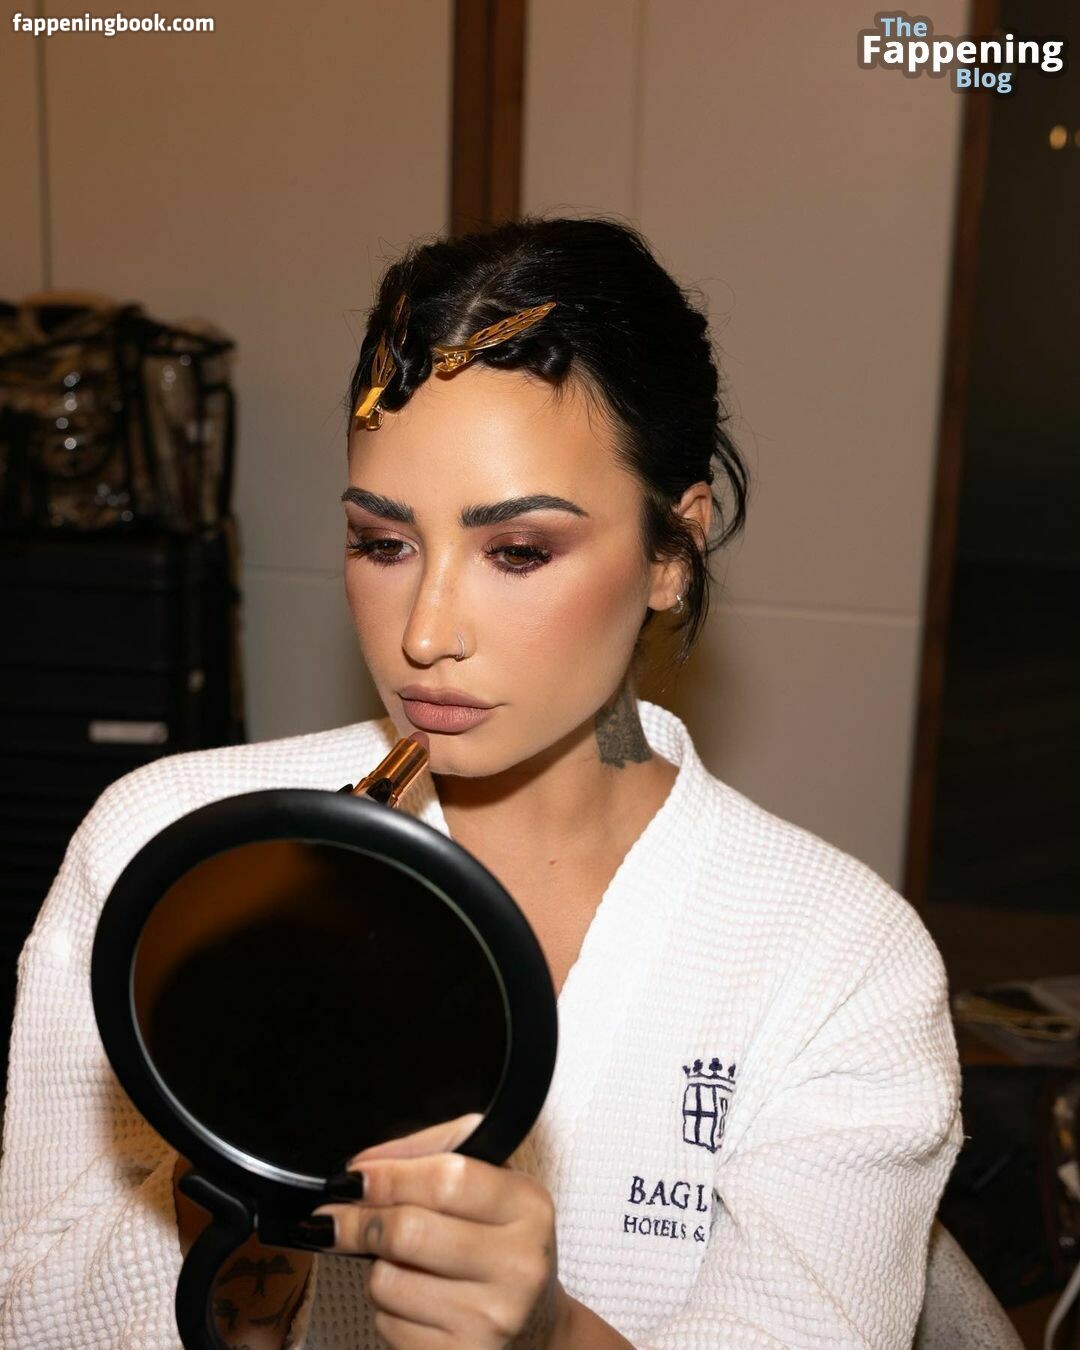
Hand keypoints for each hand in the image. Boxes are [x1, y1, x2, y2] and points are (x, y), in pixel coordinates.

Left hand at [299, 1112, 571, 1349]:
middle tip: (332, 1217)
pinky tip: (413, 1302)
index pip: (446, 1179)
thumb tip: (360, 1167)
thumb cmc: (501, 1241)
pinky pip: (388, 1327)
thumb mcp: (490, 1181)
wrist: (536, 1327)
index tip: (350, 1177)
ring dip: (376, 1268)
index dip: (388, 1176)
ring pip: (387, 1282)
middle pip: (408, 1231)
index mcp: (527, 1206)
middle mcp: (517, 1265)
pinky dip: (387, 1310)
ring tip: (399, 1263)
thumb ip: (430, 1153)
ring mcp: (491, 1320)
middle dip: (356, 1222)